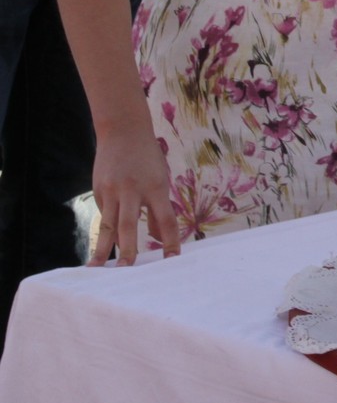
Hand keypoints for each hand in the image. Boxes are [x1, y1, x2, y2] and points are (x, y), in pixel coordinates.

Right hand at [89, 122, 180, 265]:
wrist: (123, 131)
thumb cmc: (148, 159)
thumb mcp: (161, 180)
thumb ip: (160, 209)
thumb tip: (160, 240)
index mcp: (156, 187)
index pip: (166, 219)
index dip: (170, 240)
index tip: (173, 259)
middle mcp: (133, 190)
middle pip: (131, 225)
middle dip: (129, 249)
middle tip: (127, 271)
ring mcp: (112, 191)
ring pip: (108, 225)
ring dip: (103, 249)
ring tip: (98, 270)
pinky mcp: (98, 192)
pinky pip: (105, 215)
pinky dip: (107, 229)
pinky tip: (105, 242)